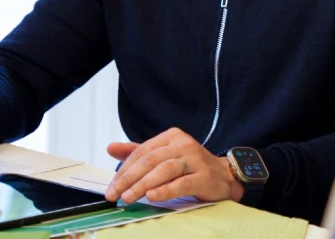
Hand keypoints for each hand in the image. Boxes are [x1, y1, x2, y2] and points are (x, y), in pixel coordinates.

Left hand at [104, 128, 243, 204]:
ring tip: (128, 198)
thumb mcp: (164, 156)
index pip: (142, 152)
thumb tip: (110, 148)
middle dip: (129, 179)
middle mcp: (183, 144)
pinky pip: (182, 183)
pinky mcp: (205, 176)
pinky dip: (165, 190)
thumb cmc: (190, 167)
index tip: (111, 187)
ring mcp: (195, 159)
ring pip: (164, 170)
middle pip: (150, 160)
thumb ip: (138, 152)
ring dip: (143, 185)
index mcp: (171, 136)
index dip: (124, 170)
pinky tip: (152, 196)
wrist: (224, 176)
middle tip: (114, 195)